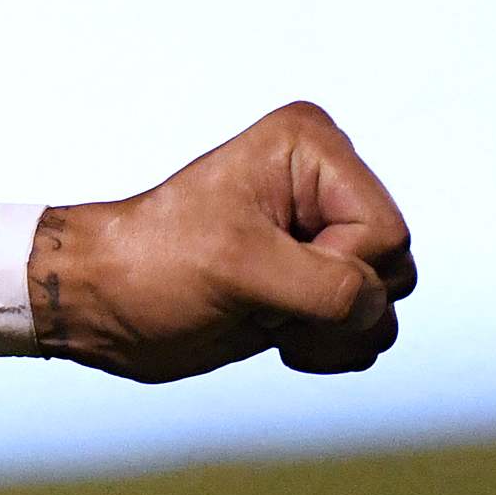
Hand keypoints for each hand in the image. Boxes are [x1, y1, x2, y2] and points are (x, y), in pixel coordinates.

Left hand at [48, 104, 412, 381]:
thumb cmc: (149, 267)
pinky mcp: (314, 281)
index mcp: (312, 149)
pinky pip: (366, 327)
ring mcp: (323, 235)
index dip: (333, 270)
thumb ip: (330, 287)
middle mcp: (327, 184)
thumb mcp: (239, 268)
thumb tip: (375, 310)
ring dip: (331, 331)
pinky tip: (273, 331)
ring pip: (385, 303)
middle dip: (334, 304)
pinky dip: (329, 345)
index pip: (382, 233)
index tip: (260, 268)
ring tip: (261, 313)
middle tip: (258, 297)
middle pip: (394, 268)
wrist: (101, 305)